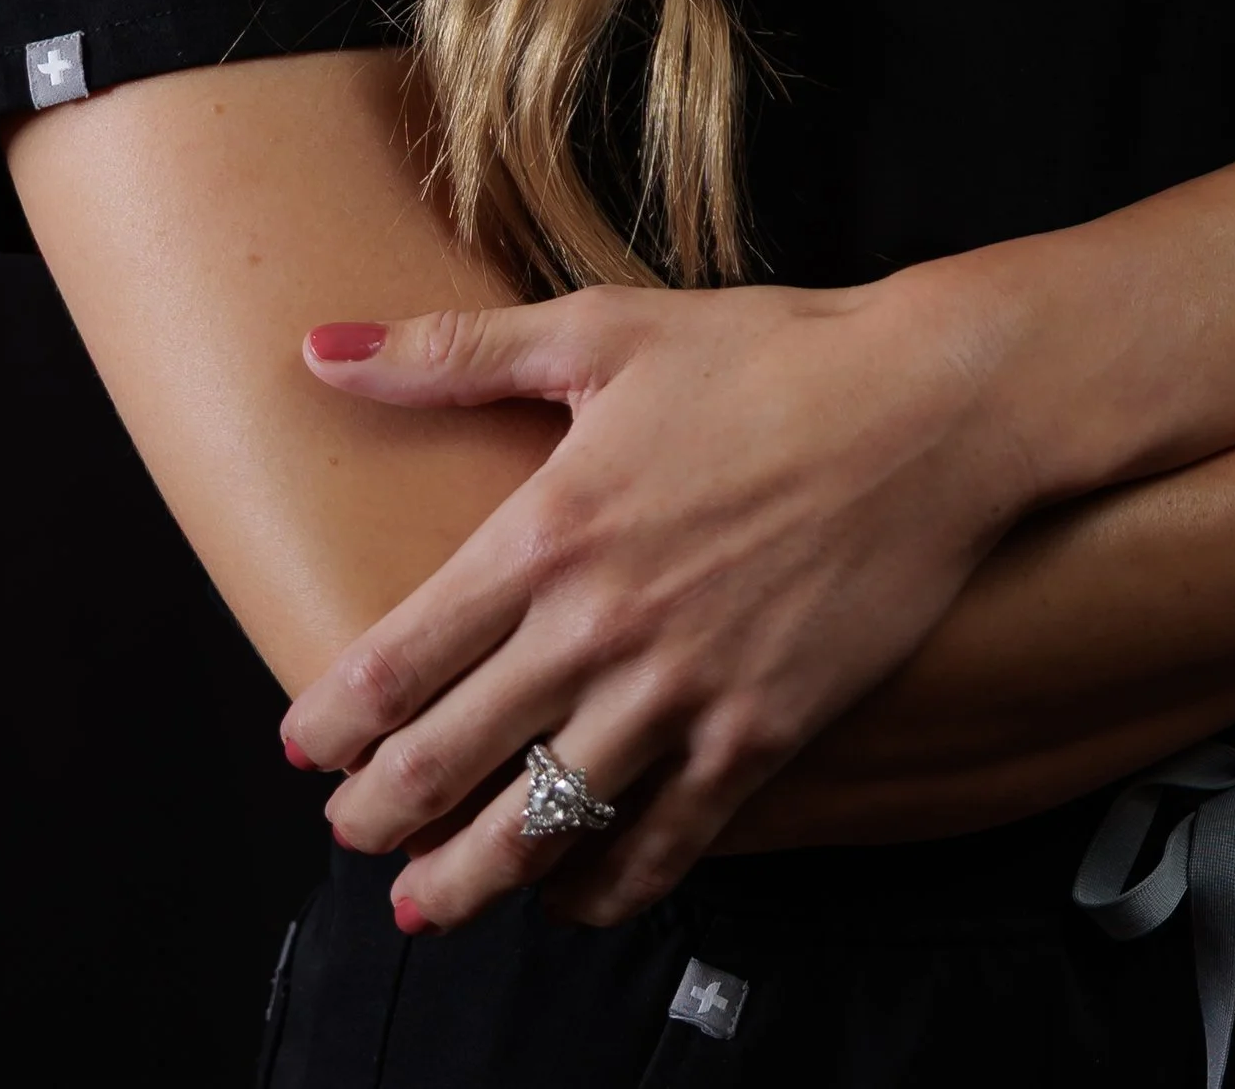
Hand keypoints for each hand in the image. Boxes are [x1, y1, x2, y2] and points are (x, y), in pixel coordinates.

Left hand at [278, 270, 1038, 927]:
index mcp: (549, 528)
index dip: (331, 723)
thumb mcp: (600, 330)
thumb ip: (450, 352)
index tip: (303, 748)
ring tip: (428, 905)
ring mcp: (684, 689)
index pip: (398, 660)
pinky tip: (573, 897)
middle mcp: (602, 624)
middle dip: (378, 815)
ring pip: (544, 823)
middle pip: (449, 758)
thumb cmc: (769, 355)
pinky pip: (665, 842)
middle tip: (351, 833)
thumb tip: (317, 350)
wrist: (930, 406)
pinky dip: (606, 889)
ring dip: (468, 879)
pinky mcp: (762, 731)